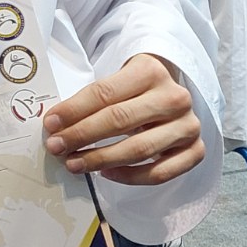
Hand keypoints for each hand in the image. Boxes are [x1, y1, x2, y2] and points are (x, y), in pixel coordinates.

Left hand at [43, 54, 202, 185]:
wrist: (170, 93)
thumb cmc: (134, 89)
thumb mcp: (116, 82)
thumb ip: (91, 99)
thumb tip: (55, 125)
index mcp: (150, 70)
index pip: (105, 93)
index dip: (74, 110)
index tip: (50, 124)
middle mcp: (174, 97)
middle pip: (120, 120)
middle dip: (82, 136)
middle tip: (57, 147)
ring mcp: (188, 125)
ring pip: (140, 149)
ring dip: (101, 159)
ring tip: (74, 164)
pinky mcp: (196, 150)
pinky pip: (160, 172)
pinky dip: (130, 176)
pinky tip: (106, 174)